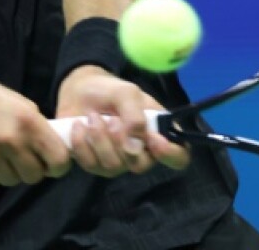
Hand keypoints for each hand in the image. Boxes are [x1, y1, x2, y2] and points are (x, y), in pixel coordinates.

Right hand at [0, 72, 71, 186]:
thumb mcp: (17, 101)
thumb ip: (36, 125)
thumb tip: (52, 148)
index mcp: (28, 120)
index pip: (58, 159)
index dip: (59, 165)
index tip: (52, 164)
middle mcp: (11, 139)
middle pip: (34, 176)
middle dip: (31, 169)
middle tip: (22, 158)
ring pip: (12, 181)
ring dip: (10, 172)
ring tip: (0, 154)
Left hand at [55, 65, 189, 176]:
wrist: (79, 91)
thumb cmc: (110, 90)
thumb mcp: (126, 93)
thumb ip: (135, 116)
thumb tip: (135, 146)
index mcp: (159, 133)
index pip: (179, 156)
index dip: (171, 154)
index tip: (153, 140)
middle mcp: (142, 152)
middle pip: (140, 165)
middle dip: (121, 141)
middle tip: (111, 119)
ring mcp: (119, 161)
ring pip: (113, 166)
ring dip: (99, 139)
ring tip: (92, 117)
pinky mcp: (95, 165)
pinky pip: (91, 166)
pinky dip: (82, 144)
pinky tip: (79, 126)